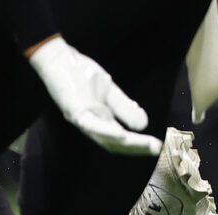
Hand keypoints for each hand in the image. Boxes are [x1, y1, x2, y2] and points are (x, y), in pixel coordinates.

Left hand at [28, 36, 161, 155]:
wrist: (58, 60)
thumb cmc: (81, 74)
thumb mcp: (109, 90)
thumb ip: (124, 107)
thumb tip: (144, 125)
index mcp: (99, 120)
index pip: (120, 140)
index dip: (138, 146)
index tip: (159, 148)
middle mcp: (90, 125)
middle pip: (114, 144)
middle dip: (136, 148)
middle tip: (157, 151)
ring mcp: (81, 119)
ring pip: (104, 138)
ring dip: (126, 143)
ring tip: (145, 146)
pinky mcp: (75, 110)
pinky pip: (91, 125)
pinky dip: (106, 131)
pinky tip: (121, 134)